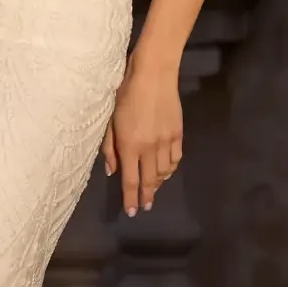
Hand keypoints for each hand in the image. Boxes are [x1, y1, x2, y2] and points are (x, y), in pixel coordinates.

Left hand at [101, 54, 182, 216]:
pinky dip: (171, 168)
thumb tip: (112, 171)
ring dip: (159, 183)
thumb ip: (110, 148)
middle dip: (147, 196)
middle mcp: (149, 148)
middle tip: (145, 207)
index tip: (132, 211)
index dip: (131, 198)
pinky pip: (176, 158)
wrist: (153, 75)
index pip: (131, 180)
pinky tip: (166, 170)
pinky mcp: (178, 133)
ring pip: (164, 171)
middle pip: (150, 180)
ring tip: (154, 188)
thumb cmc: (125, 94)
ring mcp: (166, 141)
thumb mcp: (110, 121)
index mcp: (130, 146)